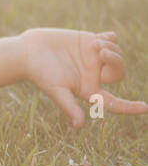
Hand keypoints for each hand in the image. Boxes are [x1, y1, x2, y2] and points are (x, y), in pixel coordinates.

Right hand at [20, 28, 147, 126]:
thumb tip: (79, 126)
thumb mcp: (56, 90)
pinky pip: (112, 39)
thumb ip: (69, 106)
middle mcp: (94, 75)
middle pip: (120, 71)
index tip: (145, 109)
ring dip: (111, 47)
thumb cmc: (40, 74)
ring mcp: (93, 58)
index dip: (129, 107)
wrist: (29, 52)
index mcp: (88, 90)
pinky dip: (110, 39)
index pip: (113, 102)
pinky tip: (98, 39)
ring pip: (117, 53)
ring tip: (94, 44)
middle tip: (100, 51)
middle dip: (115, 60)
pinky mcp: (89, 42)